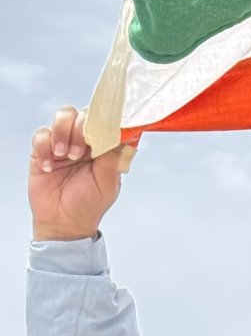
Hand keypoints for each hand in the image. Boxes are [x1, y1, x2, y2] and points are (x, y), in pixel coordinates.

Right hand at [29, 107, 125, 240]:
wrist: (65, 223)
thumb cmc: (90, 203)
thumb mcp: (108, 181)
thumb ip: (114, 156)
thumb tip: (124, 134)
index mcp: (104, 146)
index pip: (106, 120)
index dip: (105, 118)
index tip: (104, 127)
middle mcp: (84, 140)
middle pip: (83, 113)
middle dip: (82, 128)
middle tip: (79, 152)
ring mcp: (63, 143)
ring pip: (63, 116)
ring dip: (63, 133)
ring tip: (65, 156)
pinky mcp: (42, 150)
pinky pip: (41, 135)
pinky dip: (44, 148)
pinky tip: (50, 167)